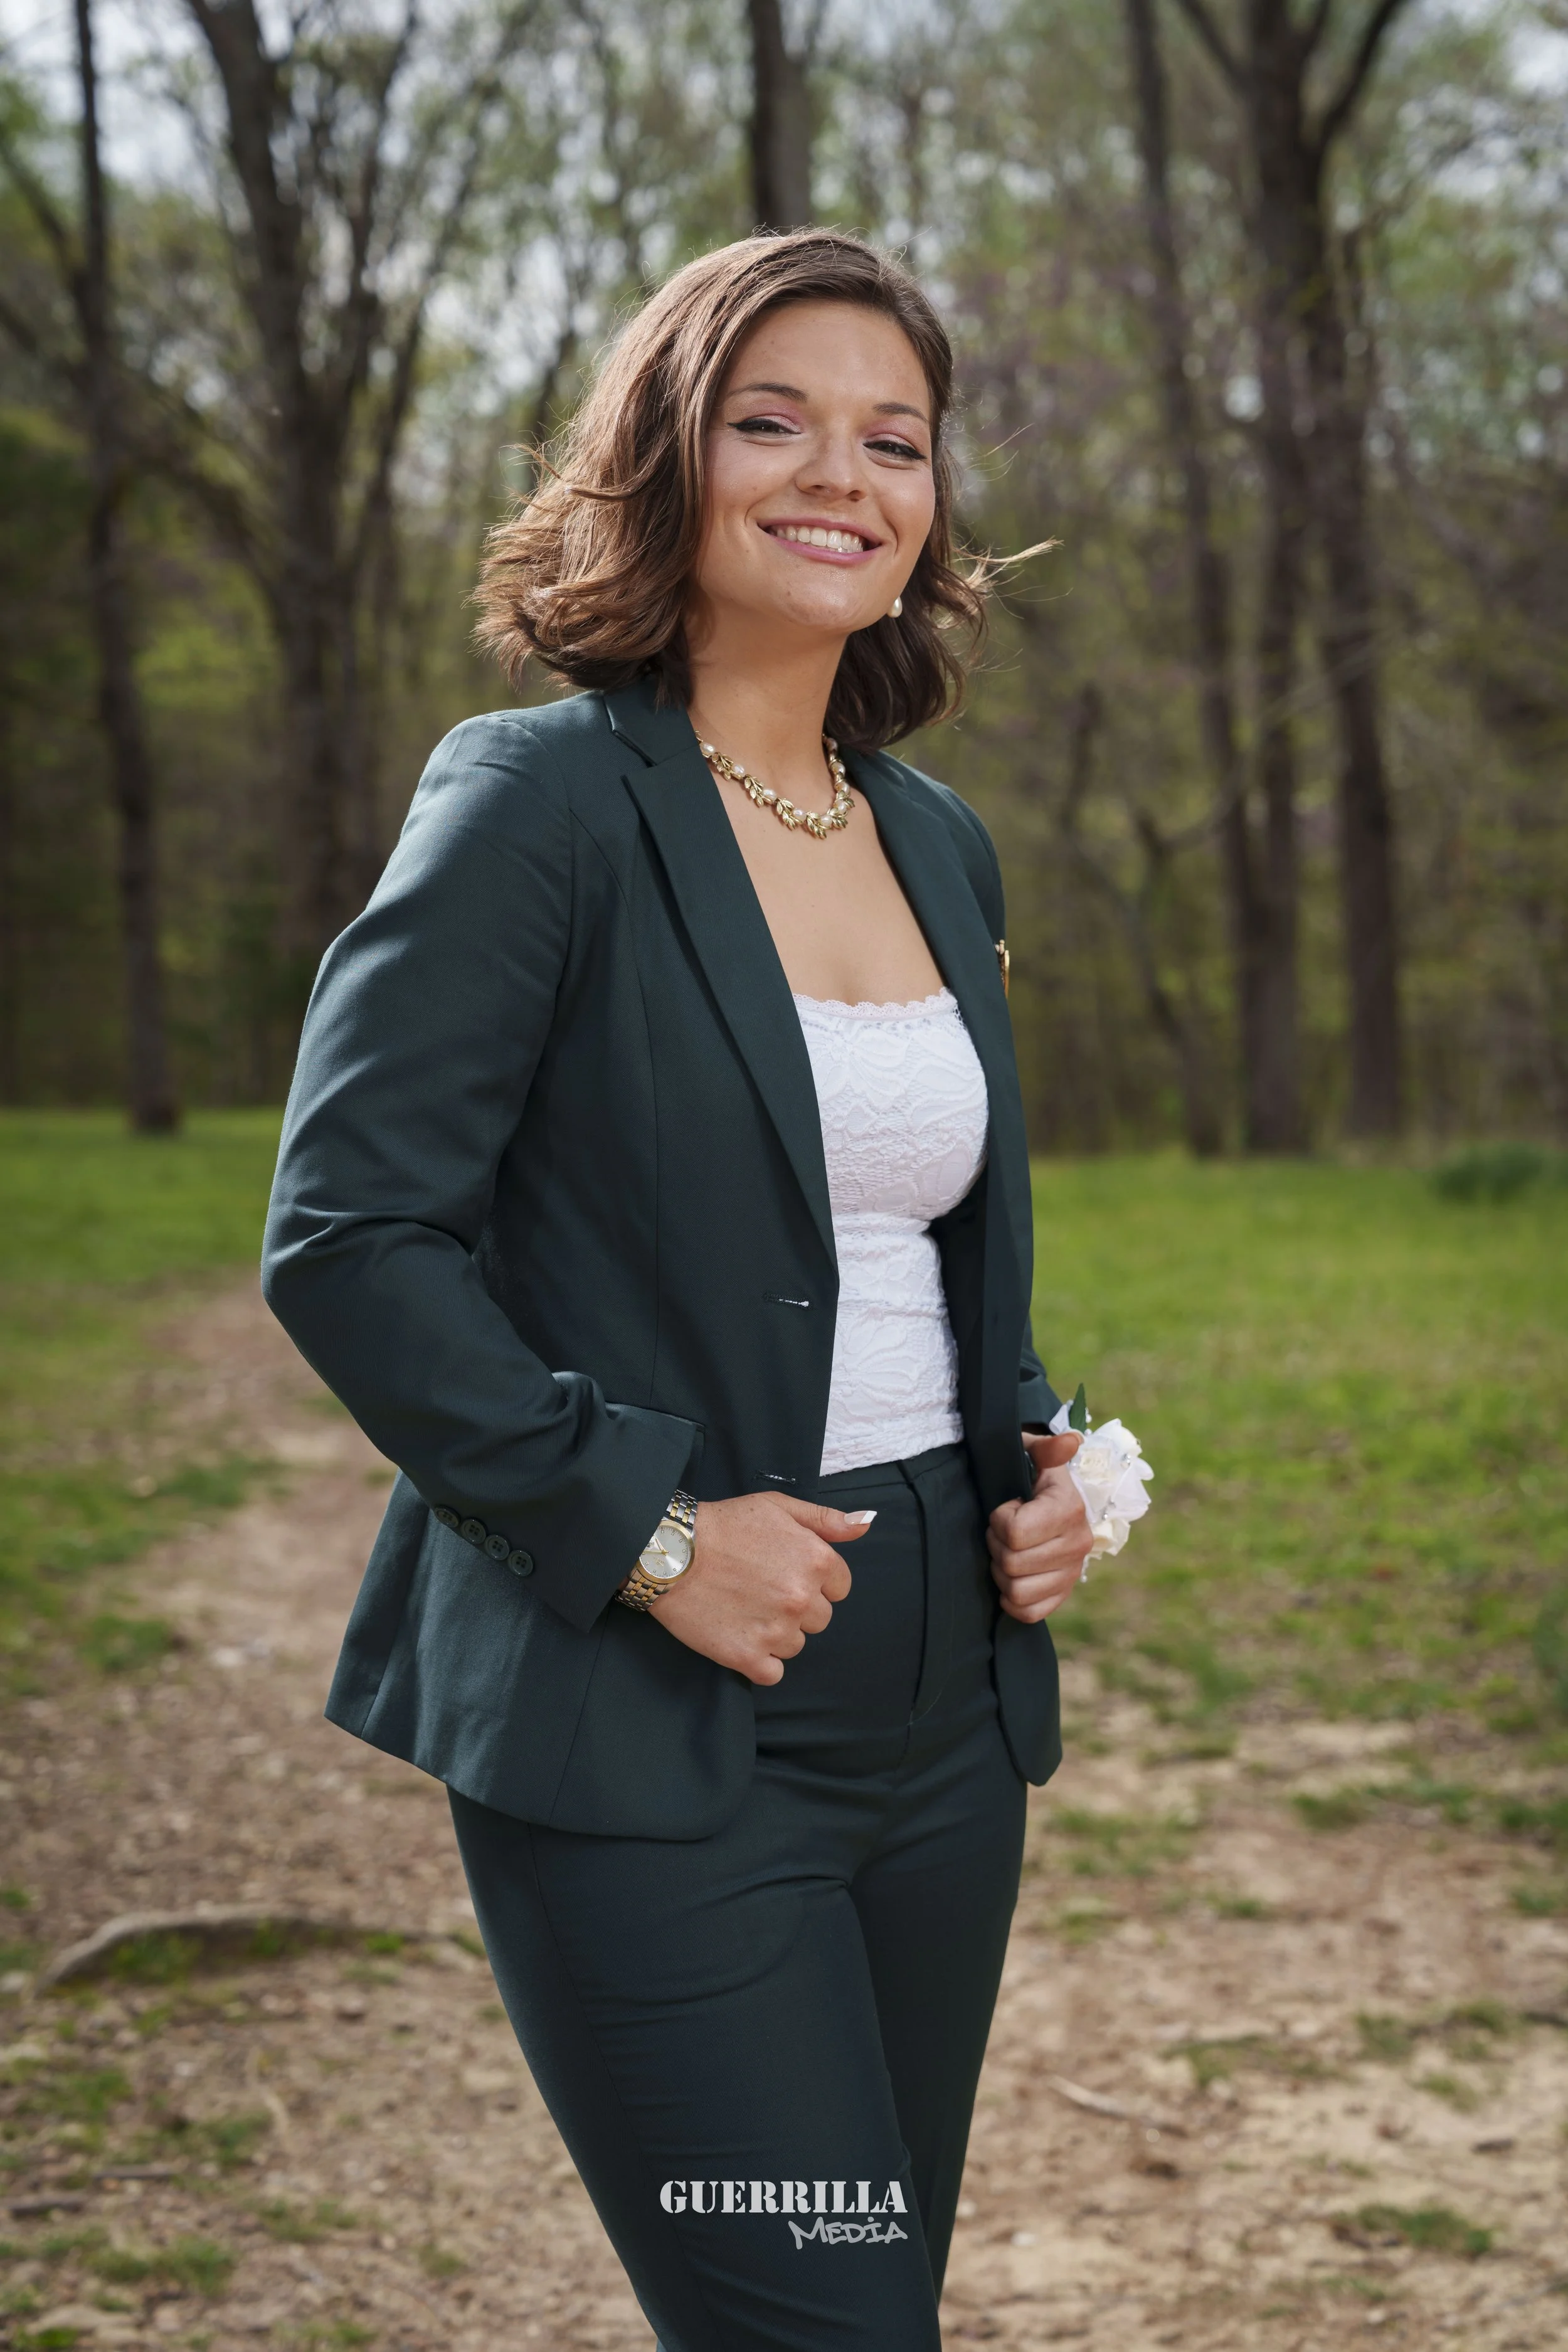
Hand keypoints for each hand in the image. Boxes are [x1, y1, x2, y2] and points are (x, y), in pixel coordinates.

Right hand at [650, 1492, 873, 1683]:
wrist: (668, 1551)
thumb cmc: (723, 1525)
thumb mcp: (777, 1507)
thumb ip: (825, 1520)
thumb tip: (865, 1523)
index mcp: (815, 1562)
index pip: (839, 1588)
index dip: (813, 1580)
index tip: (784, 1572)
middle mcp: (801, 1599)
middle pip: (819, 1619)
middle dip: (796, 1606)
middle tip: (760, 1588)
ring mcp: (775, 1631)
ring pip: (796, 1645)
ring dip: (776, 1633)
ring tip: (744, 1607)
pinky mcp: (747, 1657)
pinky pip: (773, 1674)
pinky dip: (759, 1661)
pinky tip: (740, 1636)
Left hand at [987, 1431, 1092, 1623]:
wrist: (1046, 1500)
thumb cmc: (1030, 1474)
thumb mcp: (1033, 1453)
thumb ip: (1047, 1448)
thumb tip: (1071, 1441)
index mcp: (1069, 1508)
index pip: (1015, 1531)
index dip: (998, 1519)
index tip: (1007, 1507)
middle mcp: (1078, 1544)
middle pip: (1011, 1563)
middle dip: (996, 1545)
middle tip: (1002, 1531)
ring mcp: (1072, 1573)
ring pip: (1017, 1591)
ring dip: (1002, 1572)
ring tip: (1008, 1550)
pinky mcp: (1063, 1594)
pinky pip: (1028, 1612)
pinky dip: (1012, 1599)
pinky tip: (1013, 1575)